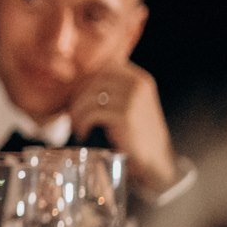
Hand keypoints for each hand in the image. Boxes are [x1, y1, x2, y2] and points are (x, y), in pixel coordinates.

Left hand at [68, 60, 176, 191]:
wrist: (154, 160)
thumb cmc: (134, 132)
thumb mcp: (128, 103)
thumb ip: (110, 89)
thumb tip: (74, 79)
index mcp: (138, 78)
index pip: (101, 67)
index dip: (84, 81)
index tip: (76, 98)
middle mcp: (137, 84)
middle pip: (92, 80)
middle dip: (76, 96)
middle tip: (72, 113)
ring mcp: (133, 99)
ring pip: (88, 96)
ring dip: (76, 111)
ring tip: (76, 125)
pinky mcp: (125, 116)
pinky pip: (91, 113)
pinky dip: (82, 123)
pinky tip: (83, 133)